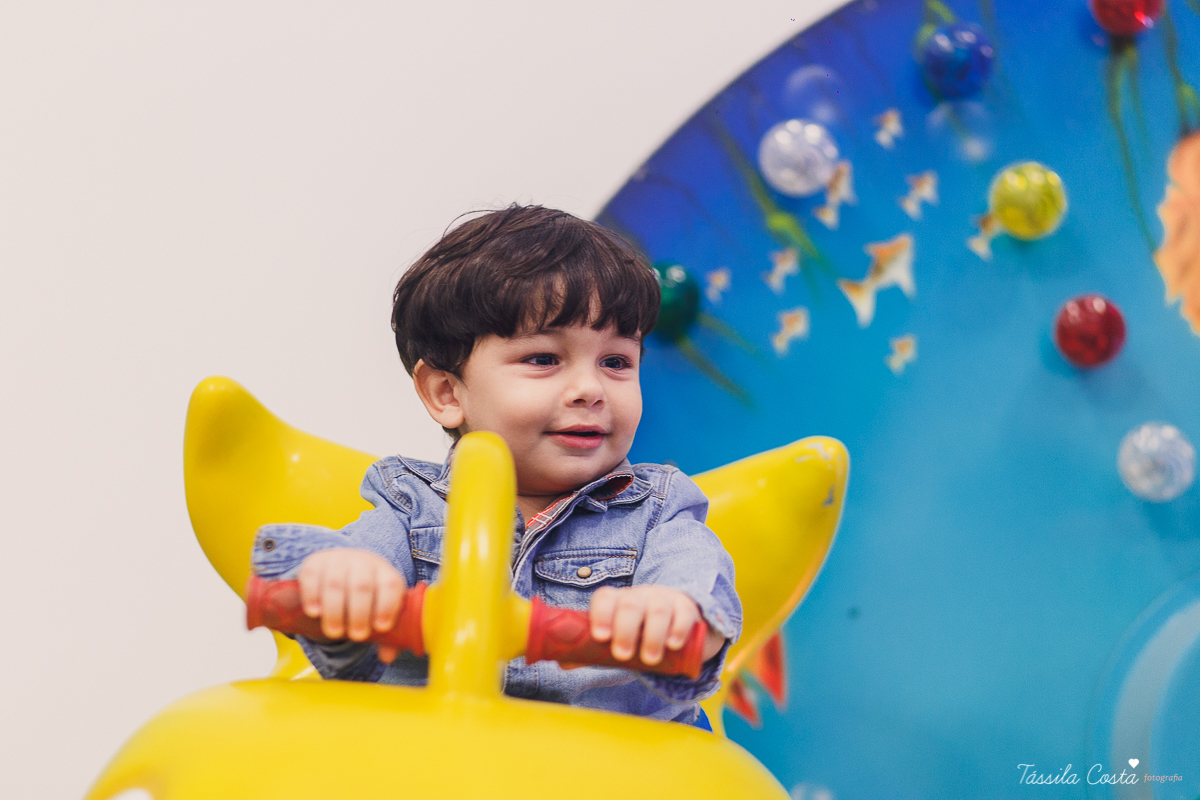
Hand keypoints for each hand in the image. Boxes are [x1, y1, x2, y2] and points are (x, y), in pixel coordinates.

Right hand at [297, 548, 407, 663]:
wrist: (344, 566)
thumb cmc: (368, 597)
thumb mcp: (379, 612)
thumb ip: (387, 636)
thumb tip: (387, 657)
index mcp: (385, 574)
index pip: (390, 585)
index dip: (387, 606)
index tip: (380, 627)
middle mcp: (363, 564)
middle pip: (362, 585)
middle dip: (359, 613)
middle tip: (356, 636)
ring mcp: (338, 560)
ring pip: (336, 582)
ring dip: (334, 610)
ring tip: (334, 632)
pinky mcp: (315, 562)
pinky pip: (312, 576)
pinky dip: (312, 595)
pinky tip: (314, 612)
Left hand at [588, 585, 726, 666]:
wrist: (674, 625)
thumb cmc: (636, 633)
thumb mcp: (616, 640)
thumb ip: (593, 651)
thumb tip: (562, 663)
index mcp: (616, 601)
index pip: (605, 598)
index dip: (600, 615)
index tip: (600, 636)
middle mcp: (639, 596)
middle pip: (630, 604)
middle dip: (625, 629)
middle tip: (622, 654)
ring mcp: (664, 599)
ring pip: (657, 610)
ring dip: (652, 635)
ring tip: (649, 659)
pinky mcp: (687, 608)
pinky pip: (684, 614)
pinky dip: (678, 629)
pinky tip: (673, 644)